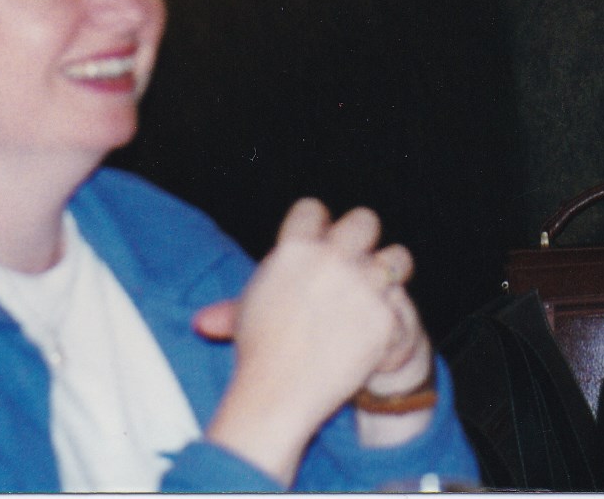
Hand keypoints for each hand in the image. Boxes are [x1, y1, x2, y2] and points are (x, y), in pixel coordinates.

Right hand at [197, 199, 426, 481]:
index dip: (317, 226)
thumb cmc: (258, 352)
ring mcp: (363, 286)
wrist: (278, 394)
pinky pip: (401, 304)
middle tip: (355, 262)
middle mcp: (333, 258)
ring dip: (390, 272)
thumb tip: (203, 321)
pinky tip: (376, 332)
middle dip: (361, 238)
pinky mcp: (385, 316)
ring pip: (397, 257)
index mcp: (295, 248)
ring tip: (378, 291)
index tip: (319, 243)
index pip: (314, 209)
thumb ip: (238, 303)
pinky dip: (390, 319)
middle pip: (364, 221)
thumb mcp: (247, 312)